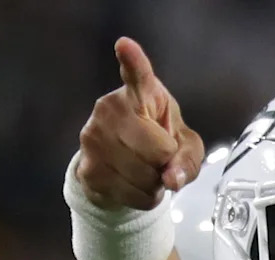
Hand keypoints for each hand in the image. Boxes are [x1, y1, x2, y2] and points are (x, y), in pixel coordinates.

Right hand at [76, 37, 203, 209]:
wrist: (122, 169)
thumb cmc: (158, 145)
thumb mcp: (185, 147)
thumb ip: (187, 159)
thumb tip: (171, 179)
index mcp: (139, 94)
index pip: (137, 76)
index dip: (133, 63)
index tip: (126, 46)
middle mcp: (110, 109)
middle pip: (156, 151)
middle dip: (166, 164)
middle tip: (158, 160)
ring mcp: (93, 138)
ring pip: (144, 177)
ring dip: (155, 185)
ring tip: (147, 172)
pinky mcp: (87, 168)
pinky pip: (130, 195)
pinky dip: (144, 199)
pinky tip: (135, 186)